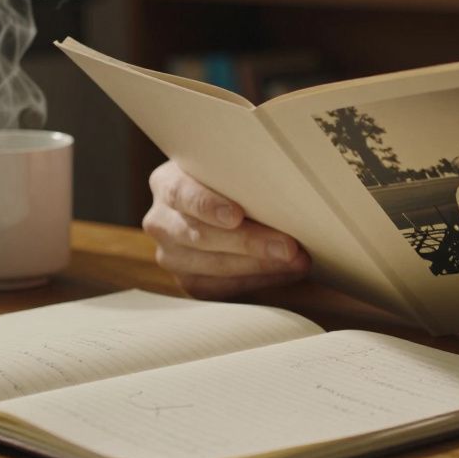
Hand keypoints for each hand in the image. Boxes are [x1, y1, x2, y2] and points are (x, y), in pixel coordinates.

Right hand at [142, 160, 310, 298]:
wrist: (219, 202)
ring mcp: (171, 256)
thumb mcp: (229, 169)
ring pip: (214, 267)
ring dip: (261, 266)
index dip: (208, 206)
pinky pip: (222, 288)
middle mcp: (161, 222)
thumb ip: (243, 174)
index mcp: (167, 183)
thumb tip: (287, 186)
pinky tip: (285, 272)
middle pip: (201, 236)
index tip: (236, 216)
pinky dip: (258, 280)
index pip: (181, 194)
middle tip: (289, 247)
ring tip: (296, 261)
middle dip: (249, 243)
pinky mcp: (188, 282)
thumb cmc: (231, 180)